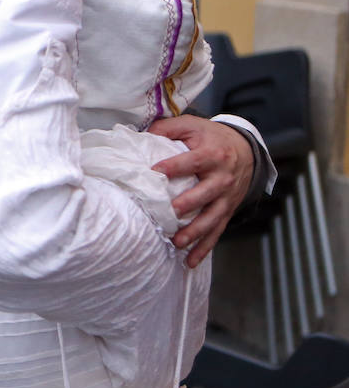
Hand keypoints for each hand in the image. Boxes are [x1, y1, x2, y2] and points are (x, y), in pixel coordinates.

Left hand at [149, 116, 254, 265]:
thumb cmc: (211, 137)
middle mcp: (222, 177)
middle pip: (206, 193)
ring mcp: (226, 197)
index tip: (155, 172)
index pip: (192, 161)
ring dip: (196, 232)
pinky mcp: (226, 210)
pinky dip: (204, 248)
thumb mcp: (192, 126)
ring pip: (212, 217)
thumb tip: (140, 135)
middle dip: (190, 204)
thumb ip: (167, 128)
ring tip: (178, 242)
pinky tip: (190, 261)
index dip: (174, 166)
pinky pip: (217, 232)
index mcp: (212, 154)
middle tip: (172, 212)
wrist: (246, 149)